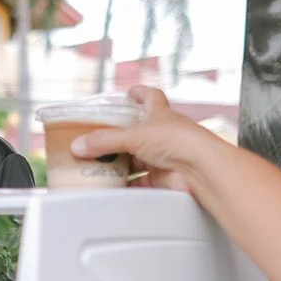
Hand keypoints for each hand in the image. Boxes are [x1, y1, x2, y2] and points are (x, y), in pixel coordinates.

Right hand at [72, 87, 222, 192]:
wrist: (201, 169)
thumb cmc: (180, 141)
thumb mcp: (134, 136)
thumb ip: (105, 141)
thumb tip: (79, 145)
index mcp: (160, 114)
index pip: (151, 97)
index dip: (140, 93)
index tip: (129, 93)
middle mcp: (163, 134)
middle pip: (137, 133)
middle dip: (119, 137)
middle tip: (98, 140)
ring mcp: (164, 156)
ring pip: (136, 159)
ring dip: (120, 163)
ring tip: (98, 165)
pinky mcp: (163, 177)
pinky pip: (140, 182)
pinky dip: (126, 185)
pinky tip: (112, 187)